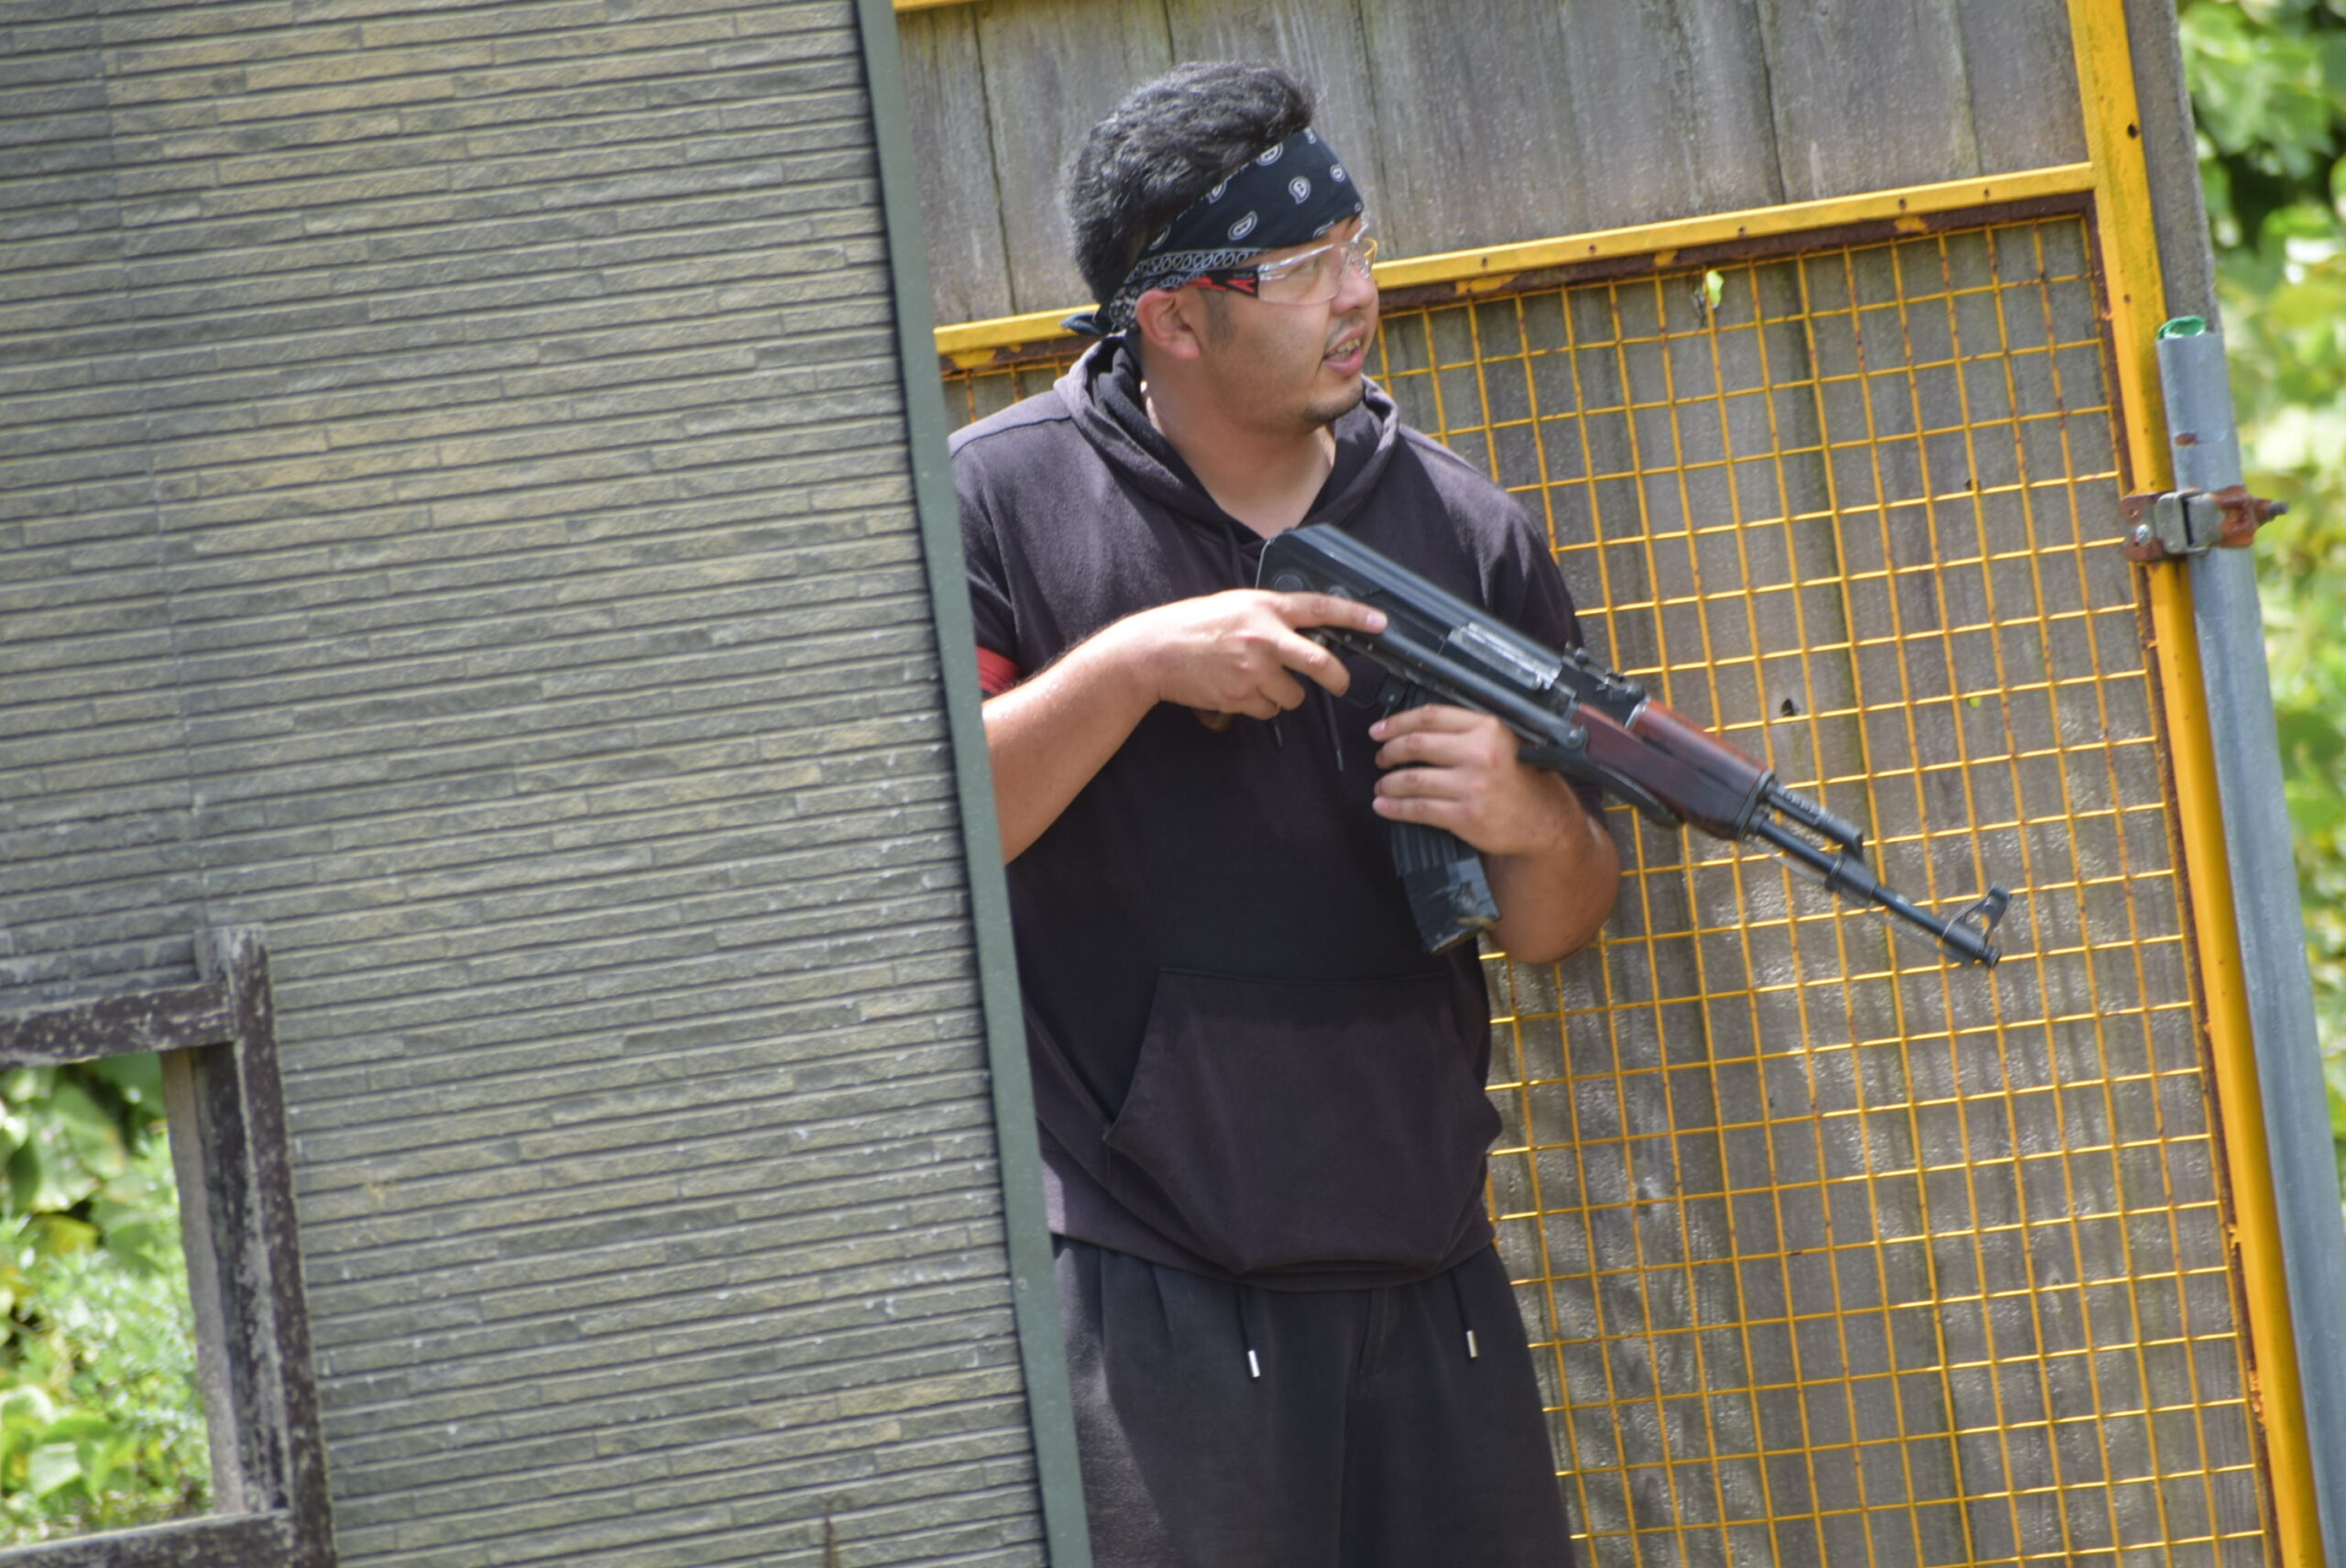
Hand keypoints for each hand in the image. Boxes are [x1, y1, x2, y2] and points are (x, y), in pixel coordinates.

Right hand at [1109, 590, 1386, 720]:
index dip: (1355, 615)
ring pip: (1293, 695)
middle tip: (1341, 685)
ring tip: (1256, 679)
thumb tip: (1311, 633)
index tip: (1381, 622)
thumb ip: (1274, 617)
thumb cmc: (1196, 625)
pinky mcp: (1241, 695)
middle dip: (1338, 679)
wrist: (1155, 651)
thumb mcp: (1239, 606)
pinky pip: (1269, 709)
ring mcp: (1253, 669)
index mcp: (1266, 607)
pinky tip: (1239, 690)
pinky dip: (1261, 705)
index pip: (1320, 608)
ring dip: (1284, 693)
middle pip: (1320, 663)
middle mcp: (1264, 637)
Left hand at [1370, 704, 1584, 856]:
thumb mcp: (1503, 741)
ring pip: (1412, 779)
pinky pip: (1419, 809)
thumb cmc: (1519, 779)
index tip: (1379, 730)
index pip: (1430, 717)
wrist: (1543, 819)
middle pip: (1416, 745)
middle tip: (1381, 758)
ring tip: (1381, 786)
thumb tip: (1414, 728)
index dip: (1397, 722)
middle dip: (1389, 752)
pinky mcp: (1466, 815)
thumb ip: (1467, 731)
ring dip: (1388, 783)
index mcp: (1487, 728)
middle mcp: (1479, 753)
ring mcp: (1472, 786)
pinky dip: (1395, 808)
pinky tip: (1384, 807)